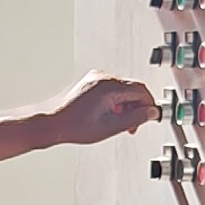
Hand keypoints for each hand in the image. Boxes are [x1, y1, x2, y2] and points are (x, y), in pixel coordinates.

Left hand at [44, 73, 158, 145]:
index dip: (149, 105)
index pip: (141, 90)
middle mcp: (103, 77)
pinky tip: (111, 116)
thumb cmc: (75, 126)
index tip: (152, 116)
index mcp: (109, 86)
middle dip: (137, 107)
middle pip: (132, 89)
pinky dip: (116, 102)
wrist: (52, 122)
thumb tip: (152, 113)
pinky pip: (111, 89)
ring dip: (126, 106)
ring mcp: (95, 78)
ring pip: (122, 90)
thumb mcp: (111, 127)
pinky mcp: (90, 82)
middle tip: (135, 125)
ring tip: (122, 124)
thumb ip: (135, 118)